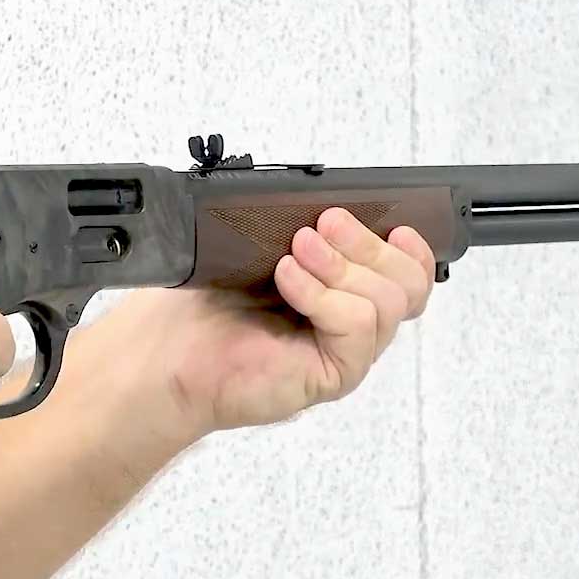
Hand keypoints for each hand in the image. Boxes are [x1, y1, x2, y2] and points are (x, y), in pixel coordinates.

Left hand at [91, 208, 436, 445]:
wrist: (168, 353)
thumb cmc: (205, 306)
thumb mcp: (259, 252)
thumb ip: (300, 232)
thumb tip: (329, 204)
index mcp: (343, 293)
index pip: (407, 275)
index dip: (411, 249)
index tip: (395, 222)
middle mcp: (351, 324)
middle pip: (408, 284)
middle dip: (370, 244)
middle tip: (326, 222)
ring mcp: (345, 351)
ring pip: (388, 301)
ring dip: (343, 265)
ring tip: (296, 251)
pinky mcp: (333, 374)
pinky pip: (357, 325)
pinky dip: (324, 294)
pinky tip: (288, 278)